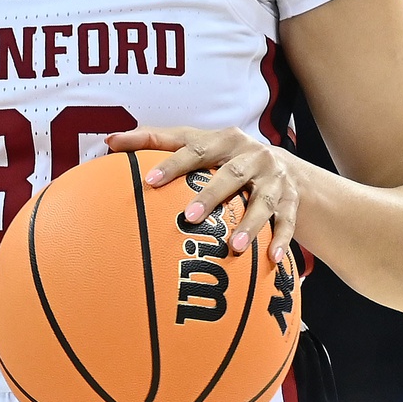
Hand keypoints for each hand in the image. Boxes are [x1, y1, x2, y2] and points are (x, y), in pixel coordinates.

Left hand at [107, 125, 304, 267]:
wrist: (291, 172)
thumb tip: (110, 140)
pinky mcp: (292, 202)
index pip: (196, 148)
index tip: (149, 181)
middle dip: (212, 195)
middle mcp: (253, 156)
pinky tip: (271, 261)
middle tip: (189, 217)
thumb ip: (158, 142)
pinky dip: (281, 240)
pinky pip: (287, 223)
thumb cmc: (229, 159)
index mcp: (225, 140)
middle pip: (232, 174)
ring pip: (263, 202)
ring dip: (250, 225)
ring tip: (234, 248)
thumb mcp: (201, 145)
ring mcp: (275, 179)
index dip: (173, 163)